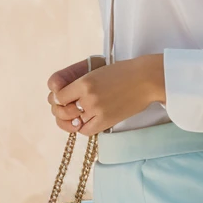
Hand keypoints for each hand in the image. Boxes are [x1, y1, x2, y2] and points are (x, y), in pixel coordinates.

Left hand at [46, 54, 164, 136]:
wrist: (146, 79)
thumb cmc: (124, 72)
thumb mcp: (98, 71)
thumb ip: (81, 84)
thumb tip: (64, 97)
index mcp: (84, 82)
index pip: (58, 96)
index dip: (57, 99)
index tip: (60, 98)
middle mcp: (88, 97)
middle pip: (63, 111)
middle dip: (61, 110)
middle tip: (66, 108)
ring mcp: (97, 111)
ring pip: (73, 122)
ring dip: (73, 119)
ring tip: (76, 114)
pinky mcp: (106, 121)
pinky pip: (86, 130)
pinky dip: (83, 127)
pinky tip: (86, 121)